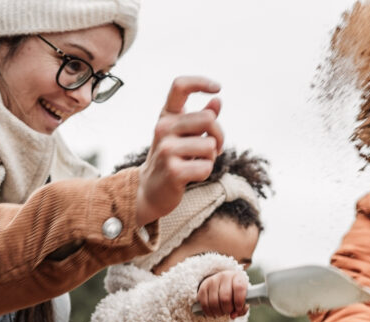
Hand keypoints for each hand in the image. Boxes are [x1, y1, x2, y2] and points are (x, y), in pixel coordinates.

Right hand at [136, 76, 223, 227]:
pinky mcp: (174, 171)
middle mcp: (163, 129)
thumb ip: (201, 119)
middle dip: (219, 135)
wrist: (150, 191)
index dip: (201, 82)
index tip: (217, 88)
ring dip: (211, 157)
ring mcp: (166, 150)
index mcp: (166, 117)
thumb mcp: (184, 135)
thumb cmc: (172, 160)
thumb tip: (217, 100)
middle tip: (215, 147)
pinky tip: (193, 175)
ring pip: (210, 145)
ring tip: (198, 162)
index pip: (180, 86)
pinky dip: (206, 172)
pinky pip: (206, 167)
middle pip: (208, 118)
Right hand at [196, 270, 248, 317]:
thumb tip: (233, 315)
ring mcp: (212, 281)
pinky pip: (205, 304)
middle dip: (227, 309)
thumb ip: (242, 309)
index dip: (239, 301)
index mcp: (238, 277)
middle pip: (225, 298)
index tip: (238, 308)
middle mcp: (225, 276)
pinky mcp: (203, 287)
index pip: (239, 288)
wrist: (222, 284)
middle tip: (229, 311)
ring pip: (214, 302)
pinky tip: (214, 312)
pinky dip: (210, 312)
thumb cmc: (235, 294)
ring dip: (218, 312)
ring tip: (222, 312)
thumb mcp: (243, 299)